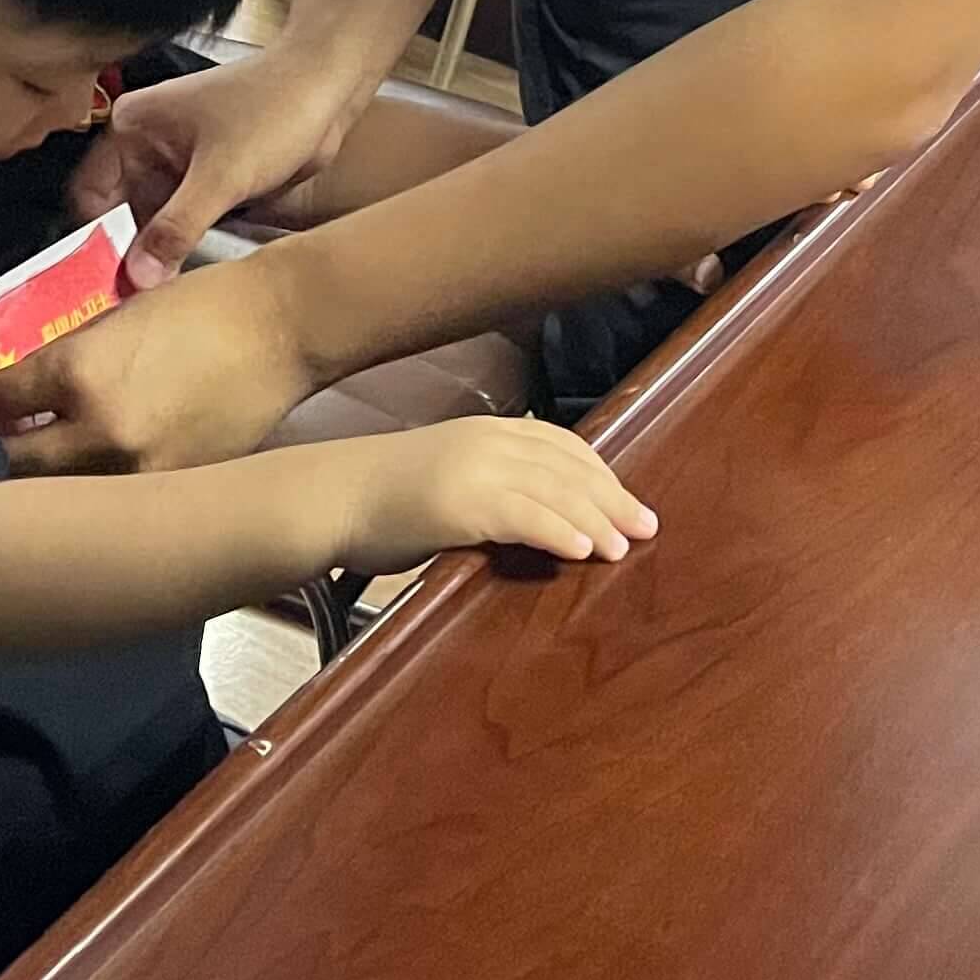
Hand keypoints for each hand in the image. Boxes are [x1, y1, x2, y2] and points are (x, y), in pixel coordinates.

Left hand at [0, 247, 315, 473]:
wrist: (282, 329)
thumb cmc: (200, 308)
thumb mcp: (114, 318)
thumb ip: (61, 360)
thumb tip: (15, 391)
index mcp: (78, 375)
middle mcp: (98, 434)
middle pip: (12, 467)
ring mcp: (137, 475)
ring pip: (59, 498)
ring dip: (42, 483)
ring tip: (35, 469)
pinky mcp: (172, 494)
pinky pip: (112, 505)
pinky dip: (95, 494)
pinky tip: (92, 480)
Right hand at [70, 49, 365, 290]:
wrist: (326, 90)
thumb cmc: (274, 107)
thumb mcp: (222, 175)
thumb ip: (176, 228)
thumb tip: (138, 275)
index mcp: (132, 129)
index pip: (91, 196)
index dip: (95, 241)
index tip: (104, 285)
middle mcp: (148, 147)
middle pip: (122, 217)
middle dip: (131, 257)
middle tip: (135, 301)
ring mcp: (179, 166)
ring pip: (155, 227)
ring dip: (161, 257)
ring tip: (160, 296)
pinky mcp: (208, 183)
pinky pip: (185, 225)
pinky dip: (186, 248)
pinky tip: (187, 277)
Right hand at [331, 418, 656, 572]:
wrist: (333, 497)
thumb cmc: (384, 497)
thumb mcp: (447, 476)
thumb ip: (490, 486)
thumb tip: (532, 516)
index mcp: (488, 430)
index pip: (562, 444)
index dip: (601, 473)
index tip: (628, 501)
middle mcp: (488, 440)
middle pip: (568, 466)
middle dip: (612, 497)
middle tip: (647, 528)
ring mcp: (474, 468)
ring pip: (553, 490)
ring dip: (596, 518)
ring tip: (623, 546)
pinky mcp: (460, 501)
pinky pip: (522, 515)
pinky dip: (558, 531)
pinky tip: (582, 549)